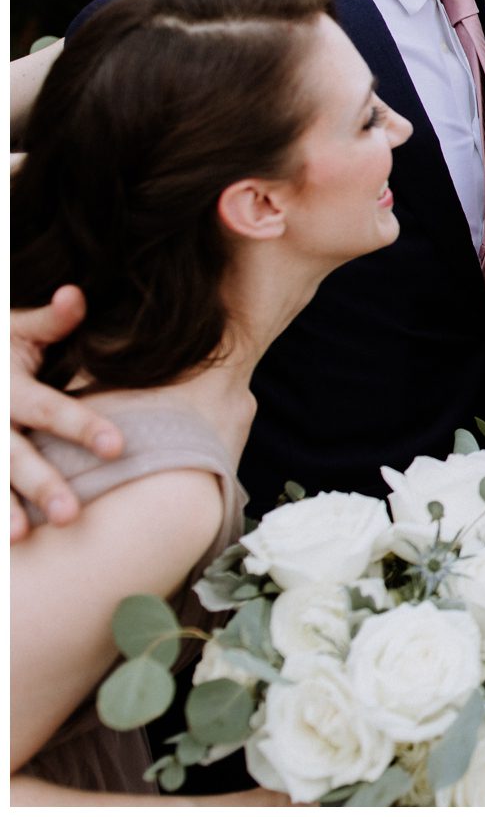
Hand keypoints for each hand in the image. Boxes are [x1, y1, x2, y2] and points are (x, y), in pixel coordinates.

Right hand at [11, 286, 121, 540]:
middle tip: (71, 515)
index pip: (51, 410)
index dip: (84, 427)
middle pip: (15, 455)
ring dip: (4, 508)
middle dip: (42, 483)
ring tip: (24, 536)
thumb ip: (49, 320)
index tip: (119, 447)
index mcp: (10, 387)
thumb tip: (77, 294)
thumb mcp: (13, 329)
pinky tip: (3, 545)